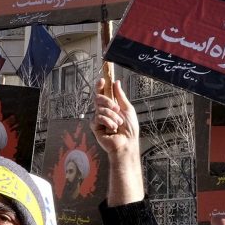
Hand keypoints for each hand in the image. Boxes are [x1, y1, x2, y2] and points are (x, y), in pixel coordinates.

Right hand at [94, 80, 144, 204]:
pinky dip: (108, 122)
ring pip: (100, 109)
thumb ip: (121, 96)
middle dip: (108, 102)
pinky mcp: (95, 126)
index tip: (102, 80)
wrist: (127, 143)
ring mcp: (98, 118)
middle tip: (117, 109)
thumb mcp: (128, 109)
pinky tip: (112, 129)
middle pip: (98, 98)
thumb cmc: (130, 129)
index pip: (103, 92)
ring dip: (112, 116)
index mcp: (111, 105)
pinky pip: (98, 118)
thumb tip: (116, 83)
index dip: (101, 86)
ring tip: (118, 124)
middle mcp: (103, 110)